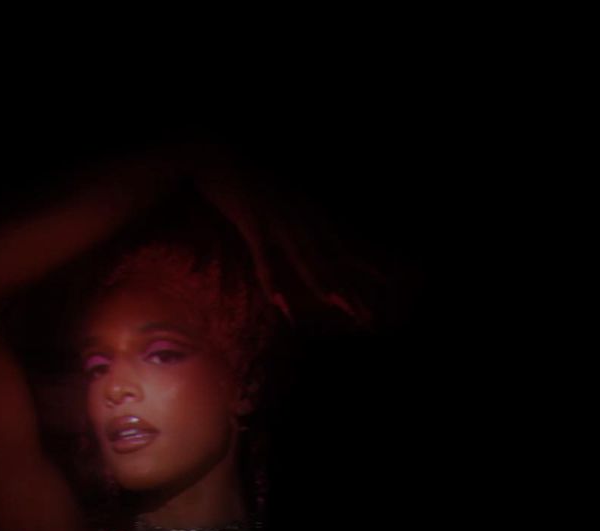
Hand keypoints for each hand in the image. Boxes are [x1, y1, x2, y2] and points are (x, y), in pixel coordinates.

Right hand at [178, 141, 384, 329]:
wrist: (215, 152)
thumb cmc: (246, 175)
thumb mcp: (281, 194)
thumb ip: (297, 212)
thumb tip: (308, 231)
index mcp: (307, 210)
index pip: (339, 243)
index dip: (361, 264)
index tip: (383, 280)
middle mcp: (298, 216)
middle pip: (327, 257)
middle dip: (346, 284)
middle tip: (365, 309)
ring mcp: (277, 220)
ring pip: (303, 257)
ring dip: (319, 282)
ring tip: (334, 304)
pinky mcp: (252, 223)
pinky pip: (264, 258)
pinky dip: (271, 280)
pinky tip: (278, 301)